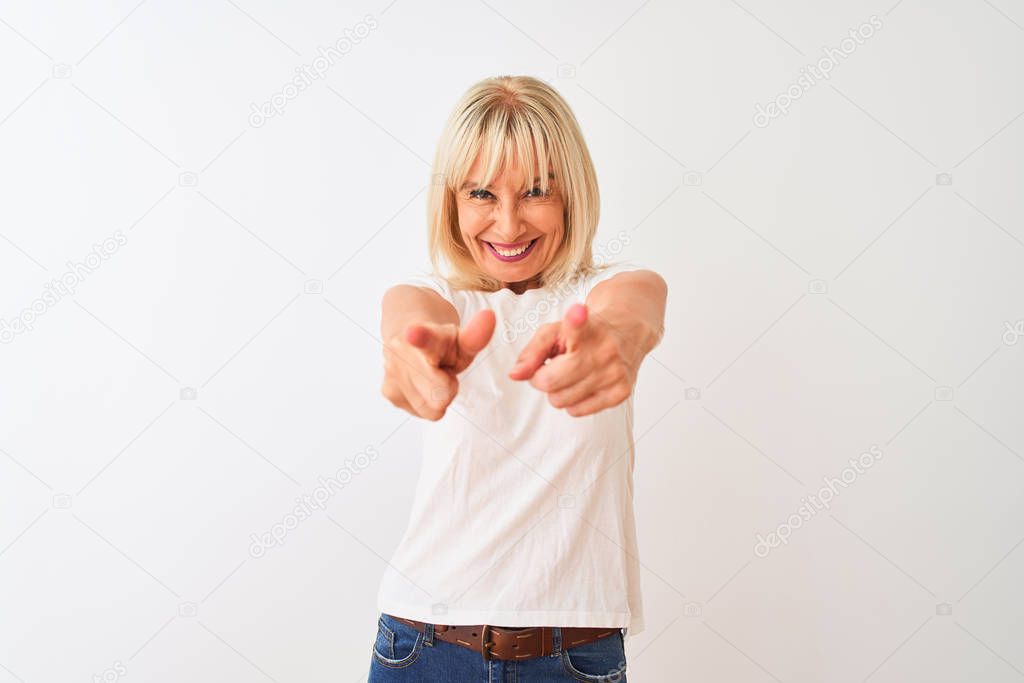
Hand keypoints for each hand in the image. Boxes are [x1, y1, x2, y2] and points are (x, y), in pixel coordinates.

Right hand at [381, 309, 494, 419]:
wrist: (409, 332)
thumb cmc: (442, 343)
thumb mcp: (462, 340)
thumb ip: (476, 336)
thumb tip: (490, 316)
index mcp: (423, 333)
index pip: (424, 338)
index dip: (419, 336)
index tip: (414, 332)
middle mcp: (401, 350)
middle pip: (440, 396)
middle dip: (449, 388)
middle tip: (445, 371)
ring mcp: (392, 372)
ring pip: (430, 409)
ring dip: (437, 397)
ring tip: (433, 376)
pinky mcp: (388, 391)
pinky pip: (421, 412)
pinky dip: (426, 402)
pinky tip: (422, 384)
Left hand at [508, 303, 639, 416]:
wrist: (627, 331)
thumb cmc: (583, 333)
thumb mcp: (553, 332)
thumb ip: (531, 353)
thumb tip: (515, 375)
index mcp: (585, 328)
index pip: (579, 326)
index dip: (575, 320)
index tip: (577, 312)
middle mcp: (603, 350)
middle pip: (550, 382)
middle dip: (543, 378)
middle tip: (554, 366)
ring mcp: (614, 373)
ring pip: (561, 401)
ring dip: (558, 391)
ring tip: (571, 373)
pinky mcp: (621, 393)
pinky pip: (577, 411)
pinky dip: (574, 401)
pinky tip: (583, 383)